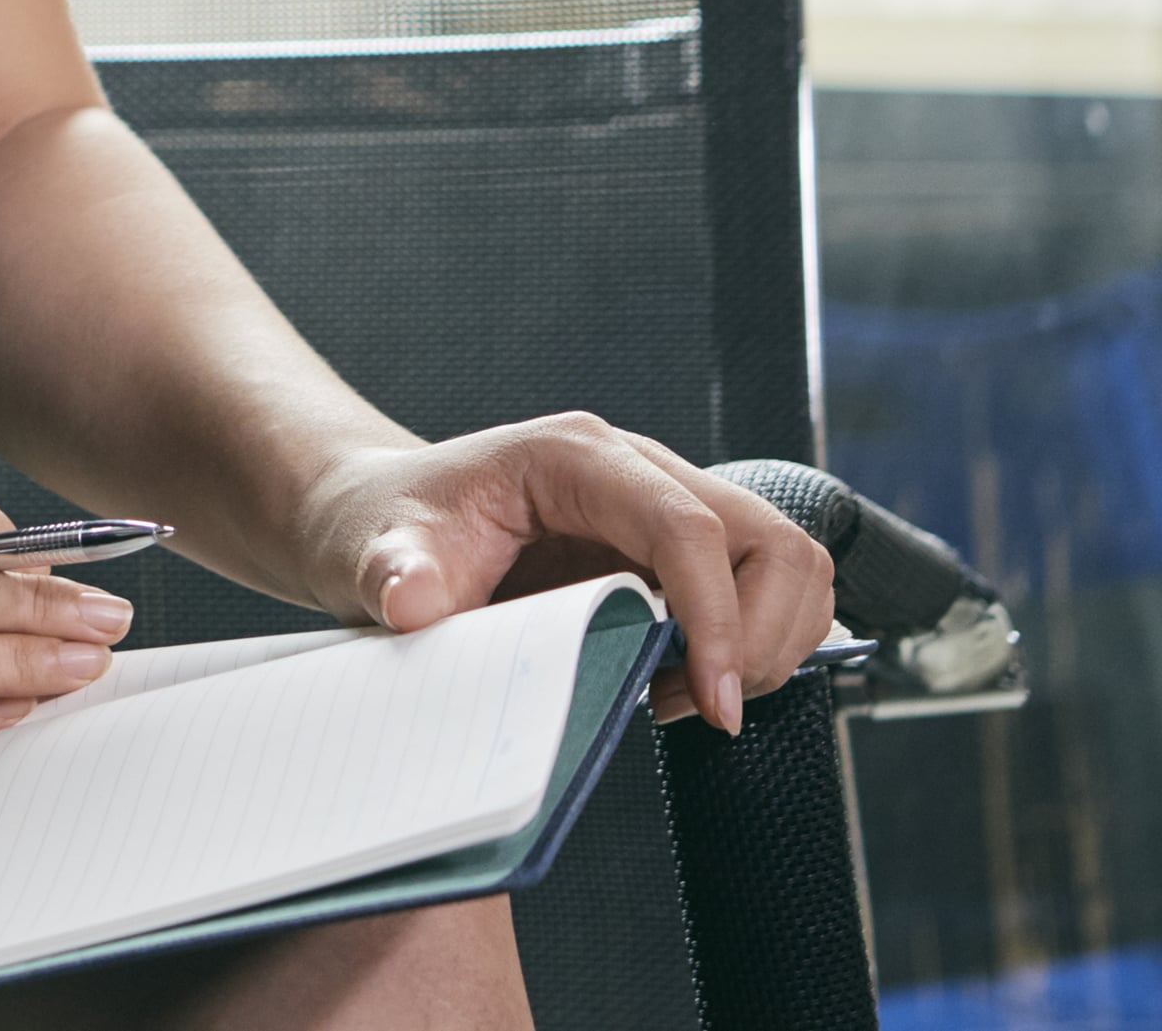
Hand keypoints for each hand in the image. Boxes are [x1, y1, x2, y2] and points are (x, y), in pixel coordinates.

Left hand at [298, 414, 837, 732]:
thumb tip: (413, 601)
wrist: (379, 521)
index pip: (688, 526)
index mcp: (575, 456)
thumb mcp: (374, 551)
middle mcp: (636, 470)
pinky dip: (751, 645)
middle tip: (701, 705)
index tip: (710, 699)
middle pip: (770, 540)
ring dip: (765, 644)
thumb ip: (397, 573)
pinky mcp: (673, 549)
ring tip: (686, 694)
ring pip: (787, 564)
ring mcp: (663, 506)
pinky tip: (683, 681)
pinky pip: (764, 590)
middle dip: (759, 636)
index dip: (717, 617)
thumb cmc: (385, 528)